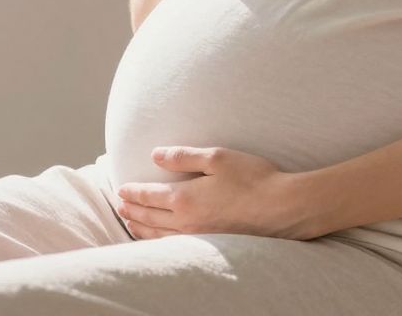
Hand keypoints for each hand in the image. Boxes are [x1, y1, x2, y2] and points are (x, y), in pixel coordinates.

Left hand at [114, 146, 318, 239]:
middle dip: (132, 209)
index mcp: (184, 198)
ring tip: (131, 222)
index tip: (121, 188)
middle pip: (149, 217)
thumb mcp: (216, 157)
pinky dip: (159, 240)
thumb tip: (155, 155)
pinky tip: (159, 237)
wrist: (282, 208)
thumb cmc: (252, 178)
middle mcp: (186, 221)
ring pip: (159, 235)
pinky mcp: (211, 245)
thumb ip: (183, 156)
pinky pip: (174, 245)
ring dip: (141, 227)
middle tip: (119, 204)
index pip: (149, 196)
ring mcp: (198, 237)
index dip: (132, 192)